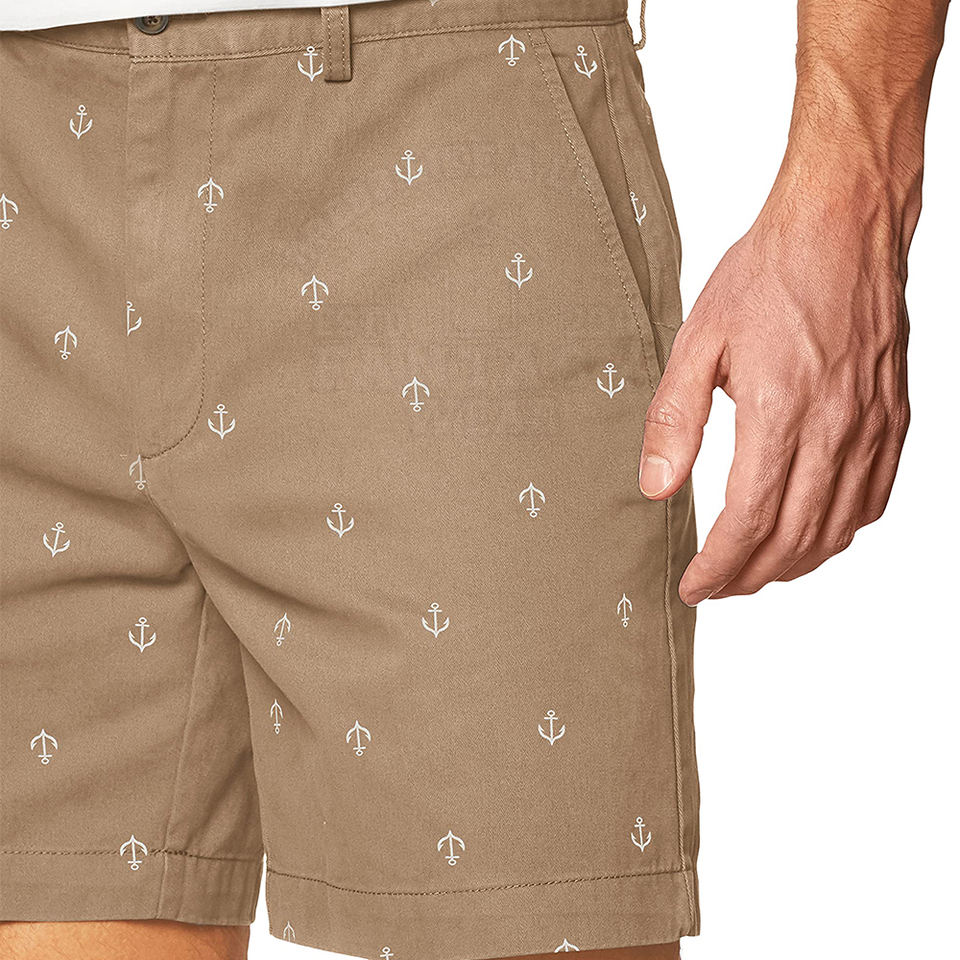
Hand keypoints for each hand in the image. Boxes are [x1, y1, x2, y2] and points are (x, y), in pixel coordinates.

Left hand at [638, 181, 909, 604]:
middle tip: (717, 588)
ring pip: (837, 528)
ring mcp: (872, 426)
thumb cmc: (769, 275)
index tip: (694, 586)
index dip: (718, 566)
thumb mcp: (697, 342)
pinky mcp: (894, 417)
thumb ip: (674, 421)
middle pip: (793, 538)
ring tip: (756, 573)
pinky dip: (841, 532)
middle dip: (749, 576)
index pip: (748, 520)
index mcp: (779, 411)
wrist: (842, 226)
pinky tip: (814, 533)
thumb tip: (655, 487)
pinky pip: (874, 498)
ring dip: (794, 564)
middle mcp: (834, 428)